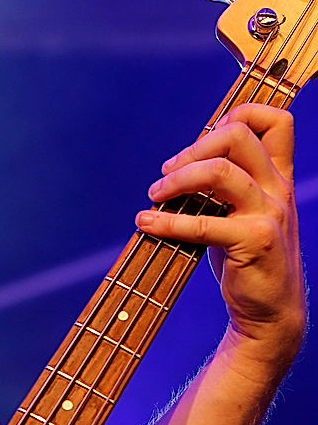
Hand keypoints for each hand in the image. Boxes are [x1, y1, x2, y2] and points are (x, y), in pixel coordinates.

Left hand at [135, 103, 305, 371]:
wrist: (269, 310)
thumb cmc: (246, 255)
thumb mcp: (241, 210)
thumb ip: (224, 182)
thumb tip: (177, 161)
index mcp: (279, 175)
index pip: (276, 120)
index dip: (237, 115)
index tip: (201, 139)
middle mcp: (279, 188)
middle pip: (239, 136)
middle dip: (193, 147)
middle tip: (168, 173)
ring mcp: (270, 214)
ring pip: (220, 172)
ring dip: (176, 180)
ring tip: (154, 195)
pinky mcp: (255, 242)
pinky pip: (204, 223)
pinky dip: (167, 221)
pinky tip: (146, 223)